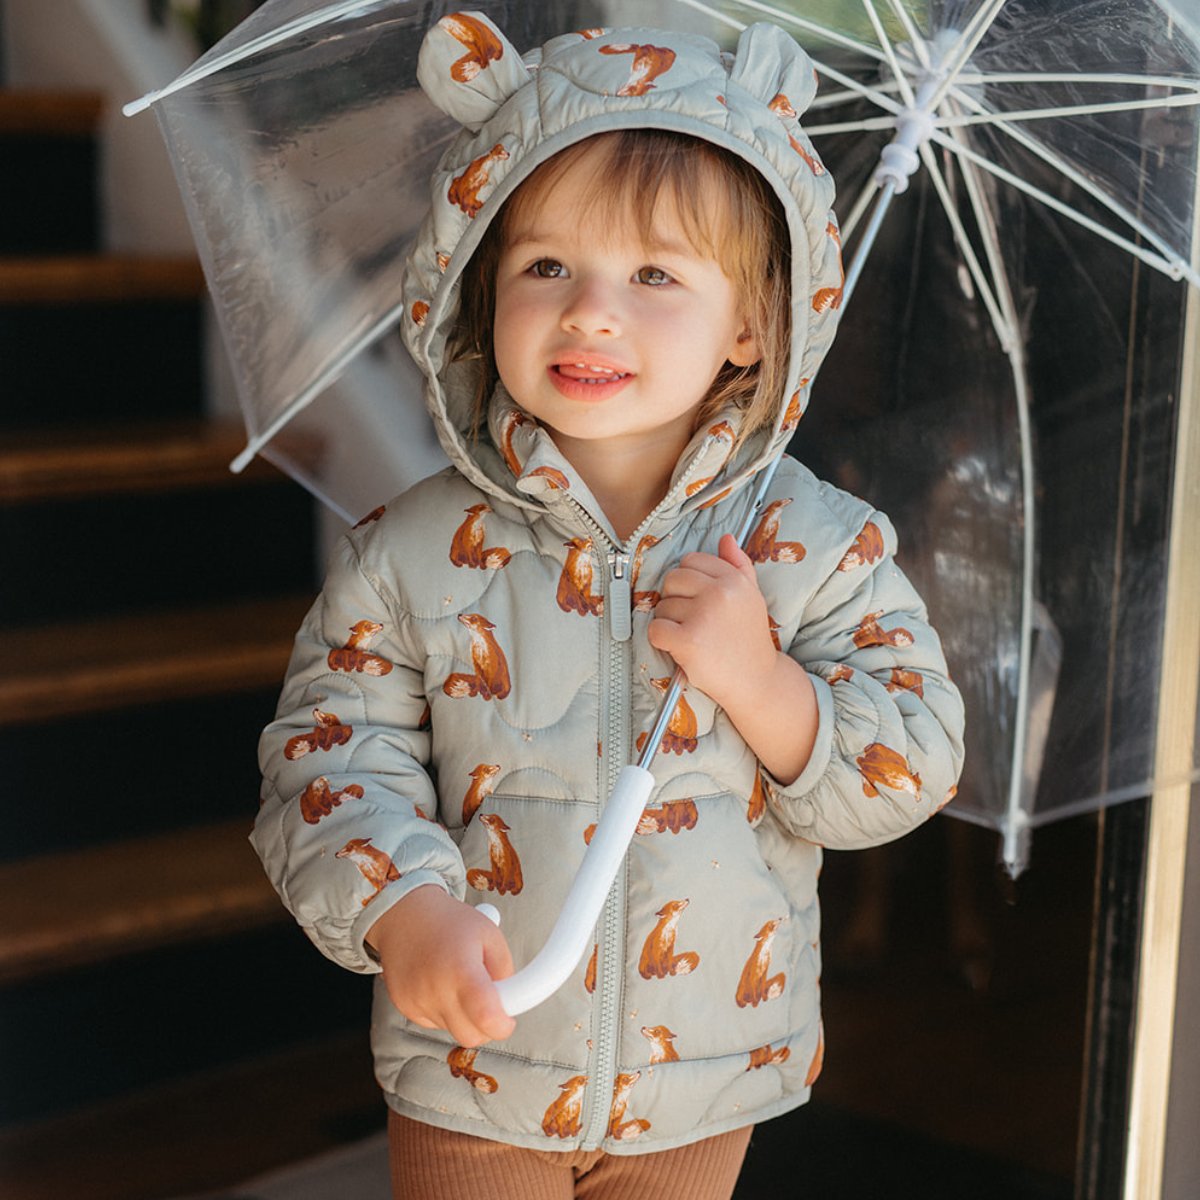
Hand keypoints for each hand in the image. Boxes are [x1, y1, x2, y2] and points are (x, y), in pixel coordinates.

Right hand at [366, 884, 515, 1046]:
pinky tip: (440, 985)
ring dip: (463, 1016)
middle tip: (489, 1003)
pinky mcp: (404, 1005)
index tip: (508, 1021)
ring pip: (452, 1030)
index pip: (486, 1017)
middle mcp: (435, 989)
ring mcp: (416, 1000)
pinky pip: (434, 1023)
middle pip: (470, 1036)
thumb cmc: (451, 922)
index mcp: (461, 969)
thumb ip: (505, 970)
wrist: (405, 914)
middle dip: (485, 1026)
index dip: (502, 1026)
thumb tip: (509, 1002)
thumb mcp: (490, 934)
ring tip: (458, 981)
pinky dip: (443, 1012)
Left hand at [647, 533, 776, 708]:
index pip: (691, 561)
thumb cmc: (749, 638)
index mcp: (735, 580)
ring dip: (670, 621)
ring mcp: (703, 616)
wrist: (756, 680)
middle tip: (692, 619)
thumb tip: (726, 538)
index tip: (700, 600)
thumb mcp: (752, 597)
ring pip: (662, 605)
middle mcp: (720, 593)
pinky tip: (678, 647)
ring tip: (692, 636)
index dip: (689, 581)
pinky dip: (660, 640)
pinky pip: (655, 629)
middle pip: (672, 579)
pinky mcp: (688, 640)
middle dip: (675, 598)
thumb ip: (739, 566)